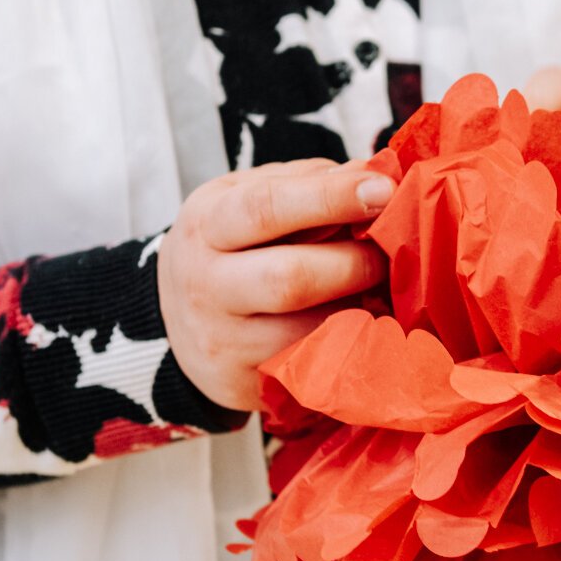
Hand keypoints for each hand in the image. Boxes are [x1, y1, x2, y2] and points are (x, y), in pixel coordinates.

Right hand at [159, 159, 393, 411]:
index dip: (330, 198)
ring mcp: (223, 343)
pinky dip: (350, 344)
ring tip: (374, 290)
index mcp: (205, 225)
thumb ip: (309, 181)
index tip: (384, 190)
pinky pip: (314, 367)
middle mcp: (206, 287)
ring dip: (359, 308)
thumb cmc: (230, 245)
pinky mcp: (246, 384)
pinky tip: (362, 325)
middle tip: (386, 253)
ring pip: (310, 331)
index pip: (267, 208)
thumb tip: (376, 177)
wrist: (174, 320)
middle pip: (290, 279)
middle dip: (354, 263)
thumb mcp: (247, 196)